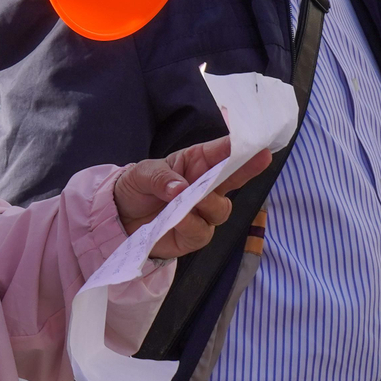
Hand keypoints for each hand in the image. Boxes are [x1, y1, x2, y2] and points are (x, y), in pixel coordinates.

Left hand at [113, 137, 270, 259]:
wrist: (120, 217)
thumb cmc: (137, 186)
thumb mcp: (142, 173)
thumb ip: (161, 177)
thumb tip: (181, 188)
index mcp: (197, 162)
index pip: (222, 153)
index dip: (241, 148)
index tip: (259, 145)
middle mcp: (206, 186)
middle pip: (234, 179)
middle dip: (248, 169)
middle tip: (261, 158)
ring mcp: (203, 212)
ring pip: (221, 209)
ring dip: (208, 203)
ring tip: (190, 199)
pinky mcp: (194, 236)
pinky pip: (202, 231)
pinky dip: (191, 224)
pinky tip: (179, 219)